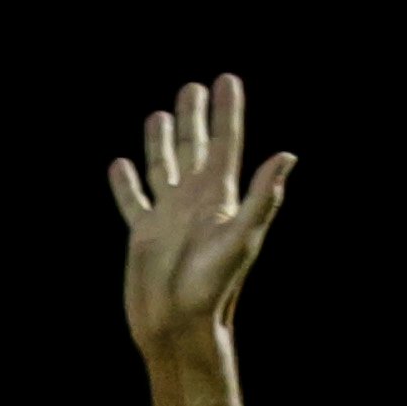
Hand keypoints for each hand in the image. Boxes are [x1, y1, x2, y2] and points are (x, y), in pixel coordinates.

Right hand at [112, 76, 290, 354]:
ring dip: (162, 143)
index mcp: (219, 197)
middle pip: (194, 149)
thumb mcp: (240, 240)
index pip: (225, 143)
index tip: (226, 80)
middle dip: (195, 118)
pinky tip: (119, 166)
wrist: (178, 325)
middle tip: (193, 87)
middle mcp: (194, 201)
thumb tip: (287, 156)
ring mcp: (168, 217)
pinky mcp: (144, 235)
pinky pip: (133, 201)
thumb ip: (262, 199)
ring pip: (164, 168)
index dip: (227, 112)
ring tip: (159, 116)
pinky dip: (125, 184)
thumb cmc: (212, 288)